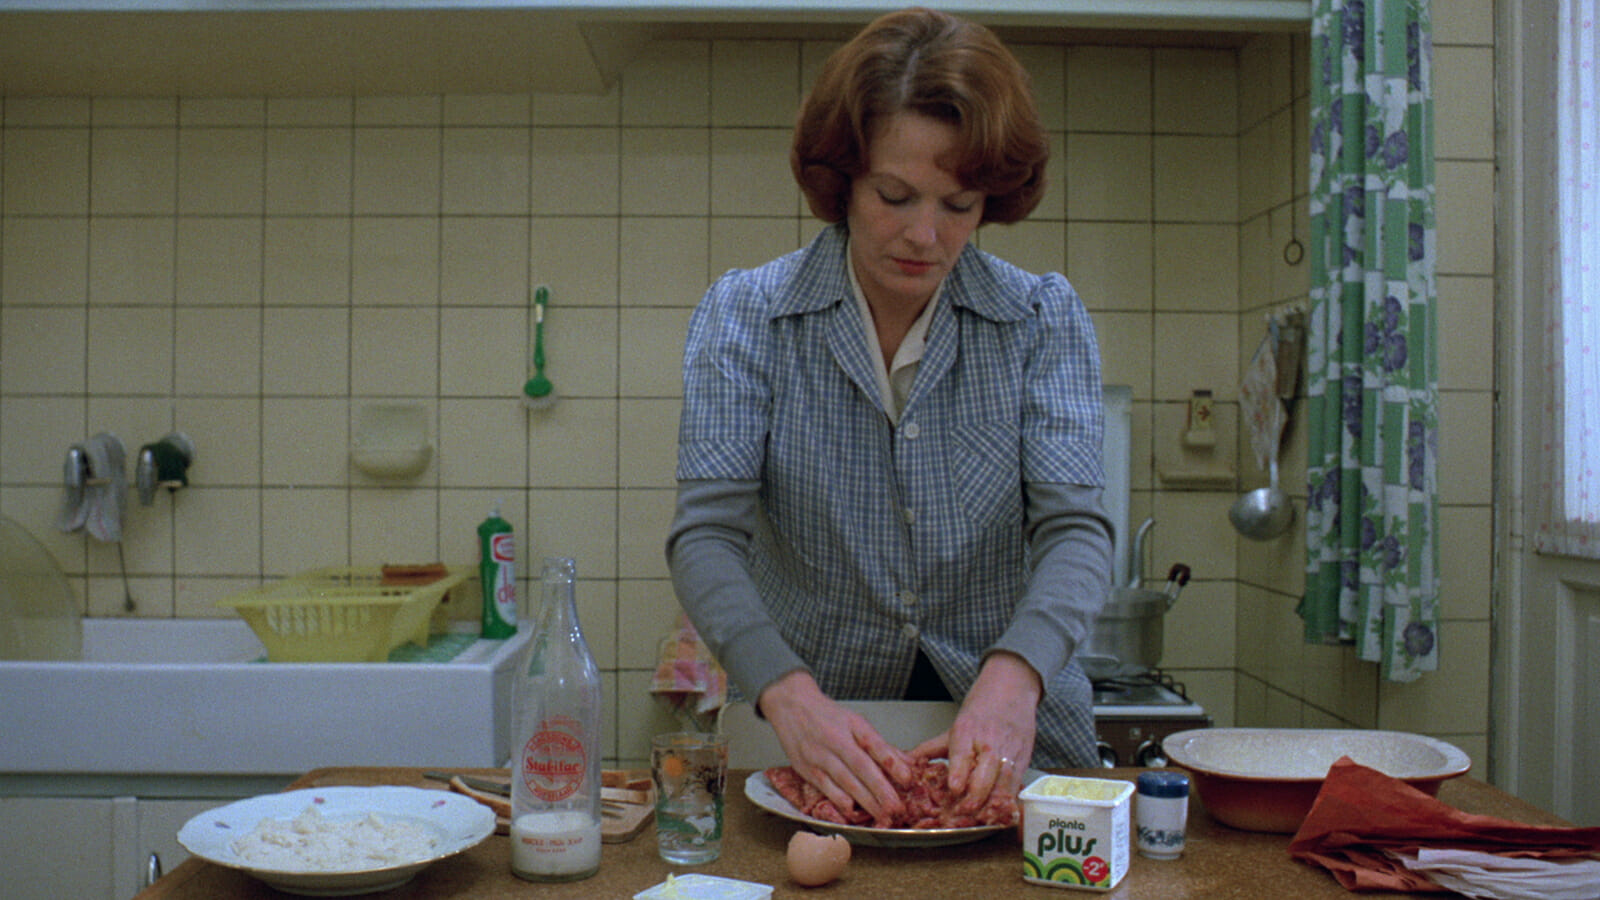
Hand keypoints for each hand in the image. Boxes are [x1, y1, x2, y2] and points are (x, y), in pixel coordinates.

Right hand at [757, 670, 912, 821]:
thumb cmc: (827, 716)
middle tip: (896, 808)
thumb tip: (905, 764)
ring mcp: (819, 755)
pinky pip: (825, 788)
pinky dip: (839, 801)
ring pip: (845, 781)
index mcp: (852, 725)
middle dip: (881, 790)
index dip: (892, 762)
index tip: (907, 779)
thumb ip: (880, 745)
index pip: (875, 745)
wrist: (791, 706)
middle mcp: (836, 740)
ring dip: (864, 800)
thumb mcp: (856, 723)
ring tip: (881, 814)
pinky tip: (852, 811)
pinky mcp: (806, 768)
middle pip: (861, 767)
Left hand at [911, 651, 1039, 812]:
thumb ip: (932, 748)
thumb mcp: (955, 725)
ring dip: (994, 801)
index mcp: (967, 730)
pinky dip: (1011, 797)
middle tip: (966, 810)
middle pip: (986, 771)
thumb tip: (907, 763)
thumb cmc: (981, 707)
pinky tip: (1003, 810)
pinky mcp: (1024, 757)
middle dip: (977, 793)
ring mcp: (1009, 749)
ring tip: (984, 817)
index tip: (955, 788)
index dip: (959, 773)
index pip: (963, 754)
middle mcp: (989, 741)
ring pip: (1004, 779)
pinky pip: (1017, 781)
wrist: (1012, 688)